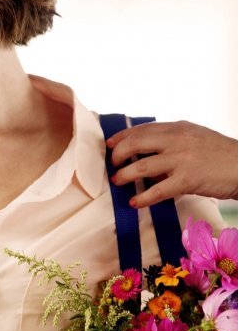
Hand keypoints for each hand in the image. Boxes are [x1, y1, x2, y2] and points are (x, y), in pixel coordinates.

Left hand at [108, 120, 237, 207]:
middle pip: (136, 143)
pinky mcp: (187, 179)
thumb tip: (145, 151)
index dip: (122, 136)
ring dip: (124, 175)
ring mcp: (182, 160)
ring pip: (142, 166)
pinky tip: (134, 202)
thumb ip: (172, 140)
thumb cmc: (219, 155)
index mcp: (178, 128)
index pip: (142, 129)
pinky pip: (157, 190)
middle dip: (118, 154)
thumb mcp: (195, 138)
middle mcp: (178, 140)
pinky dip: (142, 197)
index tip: (110, 144)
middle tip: (113, 164)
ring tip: (117, 181)